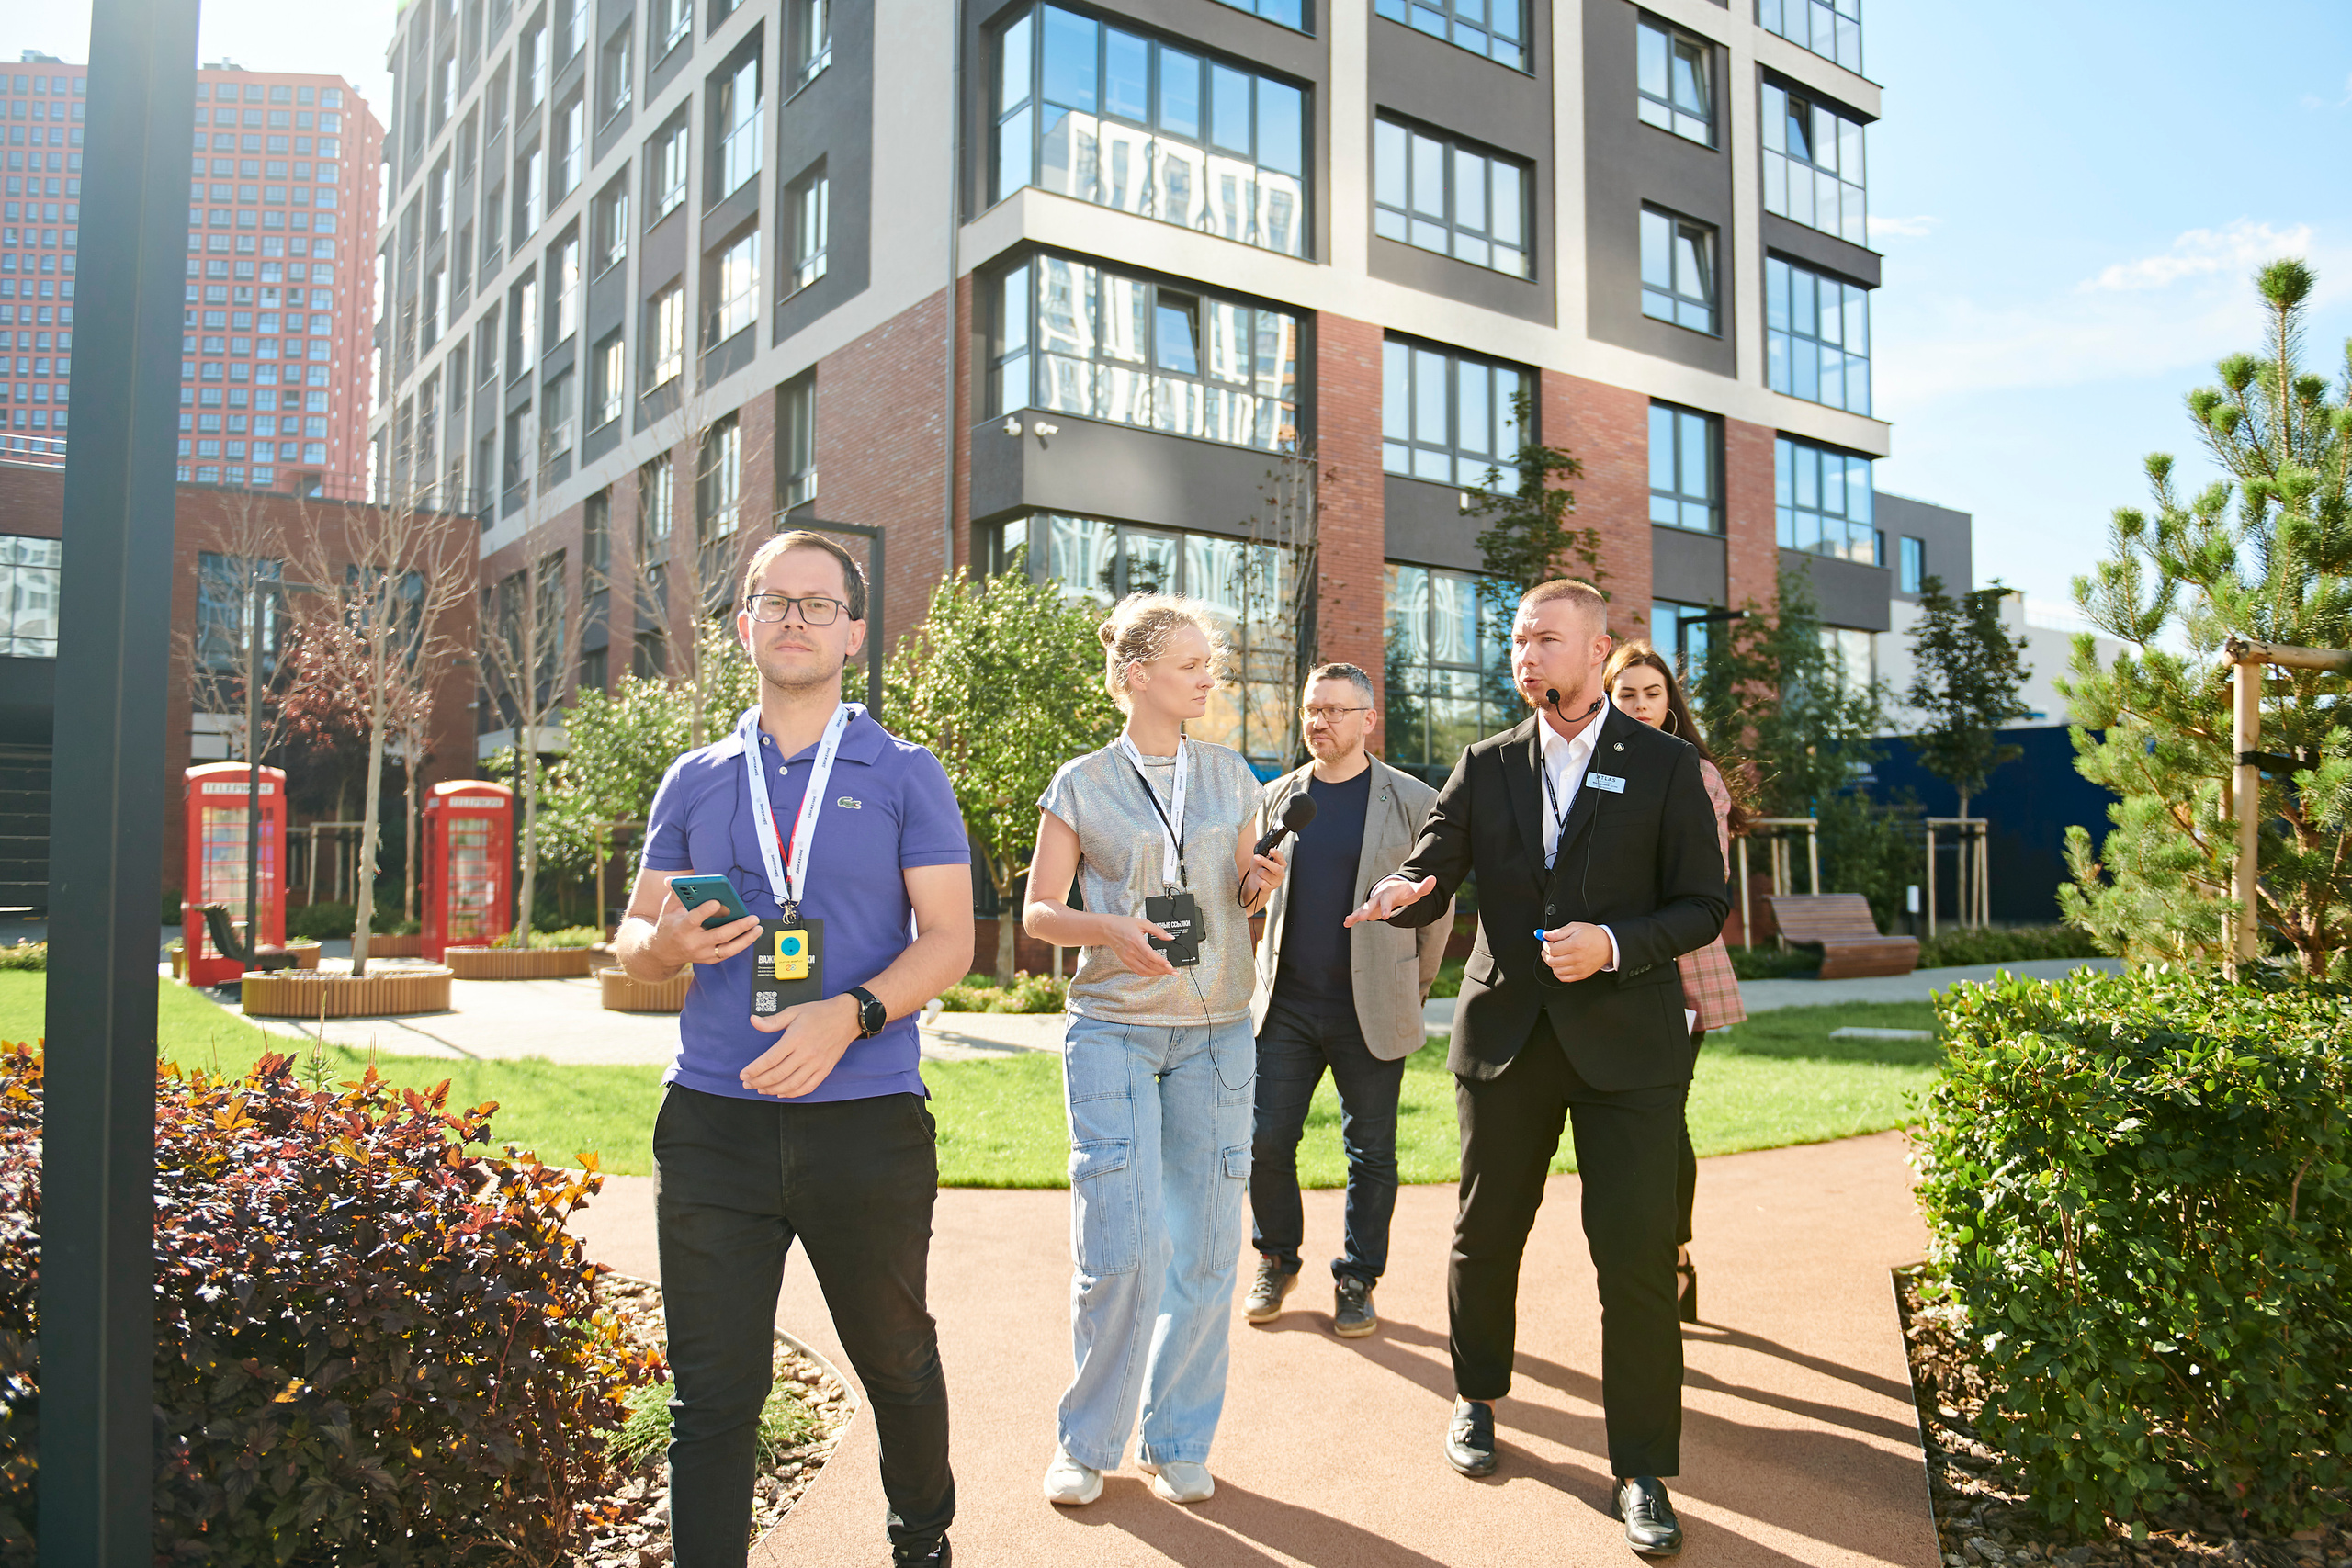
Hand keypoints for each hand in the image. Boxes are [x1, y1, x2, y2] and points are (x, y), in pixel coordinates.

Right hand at [650, 881, 763, 969]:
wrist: (663, 953)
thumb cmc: (669, 927)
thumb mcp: (668, 909)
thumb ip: (675, 894)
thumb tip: (673, 879)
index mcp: (681, 928)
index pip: (693, 920)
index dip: (705, 911)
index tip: (717, 901)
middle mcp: (693, 943)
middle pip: (718, 935)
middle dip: (738, 926)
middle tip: (753, 917)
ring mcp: (702, 953)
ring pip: (727, 949)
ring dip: (745, 939)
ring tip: (758, 927)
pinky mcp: (709, 959)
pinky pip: (728, 953)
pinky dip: (741, 945)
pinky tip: (752, 935)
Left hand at [741, 993, 861, 1097]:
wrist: (847, 1017)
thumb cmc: (820, 1013)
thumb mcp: (794, 1011)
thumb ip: (772, 1021)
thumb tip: (753, 1021)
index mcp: (796, 1038)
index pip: (770, 1059)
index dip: (754, 1069)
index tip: (744, 1074)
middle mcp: (807, 1053)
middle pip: (778, 1075)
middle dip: (759, 1082)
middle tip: (747, 1084)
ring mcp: (817, 1064)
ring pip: (791, 1084)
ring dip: (772, 1090)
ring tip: (761, 1089)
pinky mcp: (825, 1070)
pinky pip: (807, 1087)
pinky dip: (793, 1093)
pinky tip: (781, 1092)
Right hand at [1099, 914, 1179, 977]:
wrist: (1108, 929)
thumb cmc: (1123, 925)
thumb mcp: (1143, 923)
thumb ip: (1158, 930)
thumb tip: (1170, 937)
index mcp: (1136, 941)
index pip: (1150, 955)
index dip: (1161, 962)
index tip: (1170, 966)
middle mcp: (1132, 952)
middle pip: (1149, 965)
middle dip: (1163, 970)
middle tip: (1174, 972)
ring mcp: (1128, 958)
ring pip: (1144, 970)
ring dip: (1157, 973)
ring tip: (1167, 972)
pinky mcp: (1126, 962)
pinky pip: (1138, 971)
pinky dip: (1148, 973)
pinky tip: (1155, 972)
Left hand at [1242, 847, 1287, 902]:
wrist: (1255, 882)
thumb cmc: (1259, 869)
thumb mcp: (1258, 858)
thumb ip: (1259, 850)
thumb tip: (1258, 842)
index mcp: (1280, 863)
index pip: (1281, 857)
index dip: (1276, 854)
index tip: (1271, 850)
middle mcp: (1280, 872)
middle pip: (1275, 868)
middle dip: (1265, 862)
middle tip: (1256, 857)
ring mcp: (1276, 881)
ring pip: (1265, 874)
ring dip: (1258, 872)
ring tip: (1258, 872)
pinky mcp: (1270, 888)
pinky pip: (1262, 883)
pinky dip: (1257, 880)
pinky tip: (1258, 879)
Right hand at [1344, 875, 1436, 927]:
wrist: (1395, 888)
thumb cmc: (1406, 891)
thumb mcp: (1415, 890)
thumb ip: (1423, 887)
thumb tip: (1434, 879)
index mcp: (1390, 892)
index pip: (1388, 900)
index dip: (1387, 908)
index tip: (1387, 917)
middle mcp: (1379, 896)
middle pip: (1372, 903)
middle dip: (1366, 910)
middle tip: (1361, 918)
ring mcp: (1373, 902)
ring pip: (1363, 908)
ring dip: (1357, 914)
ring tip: (1348, 921)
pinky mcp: (1370, 909)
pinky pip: (1360, 913)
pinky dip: (1353, 917)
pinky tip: (1346, 923)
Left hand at [1540, 923, 1611, 982]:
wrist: (1608, 945)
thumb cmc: (1593, 935)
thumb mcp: (1576, 927)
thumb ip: (1559, 932)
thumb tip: (1545, 935)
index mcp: (1575, 945)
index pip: (1552, 949)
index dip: (1546, 945)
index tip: (1547, 942)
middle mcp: (1577, 958)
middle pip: (1552, 961)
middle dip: (1546, 954)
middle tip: (1548, 948)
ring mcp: (1579, 968)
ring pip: (1556, 970)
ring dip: (1552, 963)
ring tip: (1555, 956)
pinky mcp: (1581, 975)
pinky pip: (1563, 978)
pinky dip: (1558, 972)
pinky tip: (1560, 964)